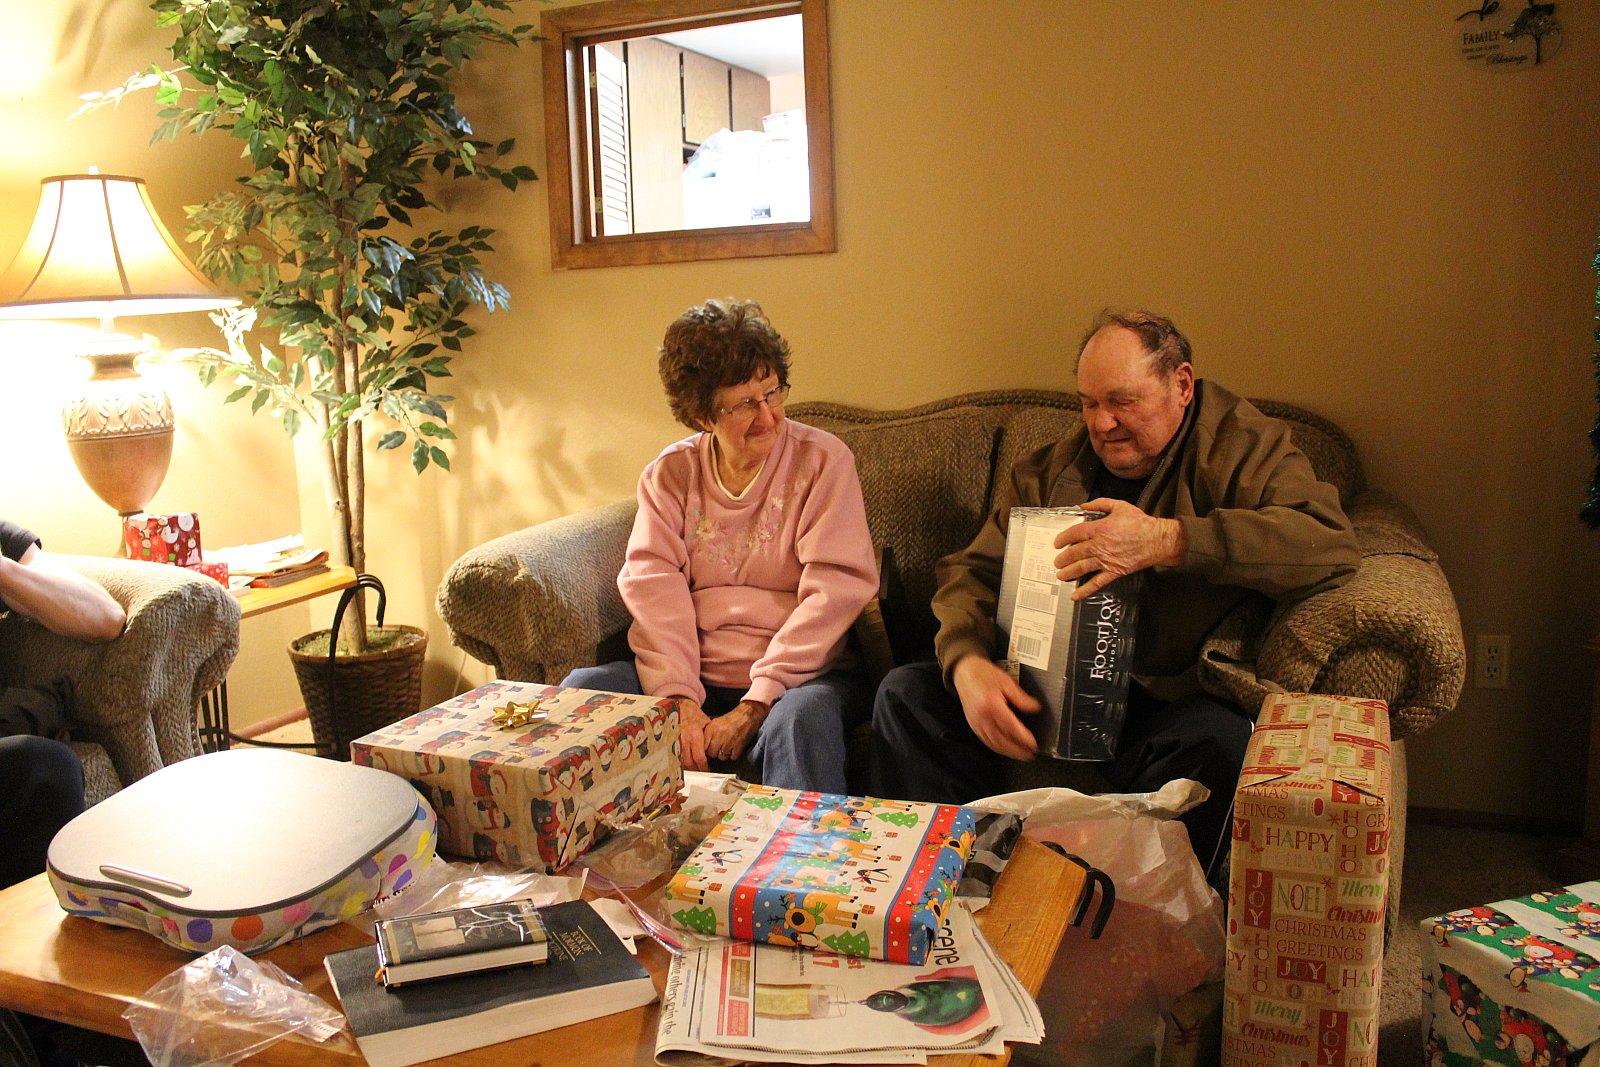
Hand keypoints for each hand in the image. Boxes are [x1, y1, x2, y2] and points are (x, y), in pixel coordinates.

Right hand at [673, 700, 712, 771]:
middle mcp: (684, 740)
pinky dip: (681, 762)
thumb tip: (715, 751)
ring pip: (681, 761)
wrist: (681, 707)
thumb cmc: (695, 716)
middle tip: (702, 772)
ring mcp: (676, 742)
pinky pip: (676, 756)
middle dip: (696, 770)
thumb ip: (710, 738)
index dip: (703, 767)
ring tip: (695, 769)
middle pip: (689, 763)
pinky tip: (686, 764)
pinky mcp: (671, 742)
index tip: (707, 770)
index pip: (699, 757)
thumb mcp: (707, 724)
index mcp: (694, 736)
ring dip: (688, 768)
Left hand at [704, 700, 768, 762]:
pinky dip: (734, 754)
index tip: (708, 750)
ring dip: (724, 754)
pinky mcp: (738, 746)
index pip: (702, 747)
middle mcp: (718, 736)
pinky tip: (735, 747)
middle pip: (711, 754)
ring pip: (721, 757)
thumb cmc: (732, 719)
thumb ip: (708, 734)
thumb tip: (702, 747)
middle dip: (715, 753)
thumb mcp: (715, 723)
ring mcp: (728, 741)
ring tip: (728, 746)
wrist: (747, 714)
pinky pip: (732, 757)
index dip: (705, 750)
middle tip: (719, 748)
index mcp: (711, 729)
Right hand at [951, 655, 1039, 759]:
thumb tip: (1035, 708)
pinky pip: (985, 741)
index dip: (1023, 738)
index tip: (1033, 744)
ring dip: (1008, 752)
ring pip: (993, 744)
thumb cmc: (984, 674)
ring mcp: (976, 722)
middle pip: (1002, 740)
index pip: (1011, 727)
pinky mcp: (973, 725)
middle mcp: (983, 716)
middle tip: (1030, 754)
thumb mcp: (1007, 682)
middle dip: (1018, 750)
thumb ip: (1021, 698)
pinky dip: (997, 748)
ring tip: (1021, 755)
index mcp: (993, 705)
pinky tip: (1005, 749)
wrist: (965, 672)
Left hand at [1054, 497, 1184, 599]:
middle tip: (1056, 561)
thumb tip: (1082, 506)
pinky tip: (1075, 595)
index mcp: (1100, 528)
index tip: (1057, 543)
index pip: (1074, 534)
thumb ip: (1099, 504)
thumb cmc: (1140, 523)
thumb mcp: (1119, 506)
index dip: (1062, 538)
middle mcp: (1100, 545)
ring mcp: (1106, 560)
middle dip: (1062, 558)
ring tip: (1060, 575)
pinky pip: (1097, 583)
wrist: (1158, 540)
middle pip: (1075, 553)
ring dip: (1068, 572)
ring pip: (1082, 568)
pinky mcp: (1114, 572)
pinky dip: (1085, 590)